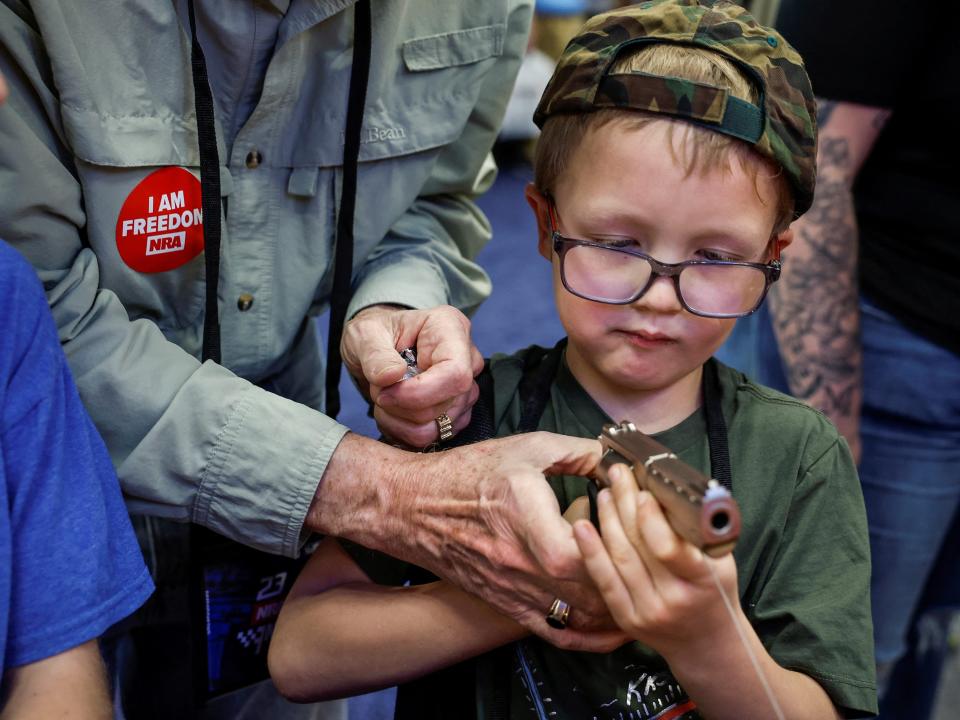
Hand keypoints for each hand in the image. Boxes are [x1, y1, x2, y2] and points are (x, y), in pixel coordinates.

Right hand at [311, 432, 628, 651]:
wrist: (415, 507)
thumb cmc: (467, 474)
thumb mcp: (525, 447)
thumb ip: (575, 450)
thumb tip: (613, 460)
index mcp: (524, 515)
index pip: (577, 552)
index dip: (613, 545)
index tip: (635, 527)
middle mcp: (519, 559)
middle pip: (586, 589)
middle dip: (625, 577)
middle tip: (652, 562)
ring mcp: (513, 587)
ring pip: (578, 616)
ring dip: (614, 608)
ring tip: (643, 593)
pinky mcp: (508, 603)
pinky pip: (555, 633)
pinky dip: (589, 636)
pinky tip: (611, 629)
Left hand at [340, 304, 482, 446]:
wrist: (376, 349)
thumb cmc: (375, 335)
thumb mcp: (364, 335)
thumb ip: (375, 354)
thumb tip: (393, 376)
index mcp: (450, 329)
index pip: (455, 373)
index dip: (420, 393)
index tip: (386, 393)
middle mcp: (467, 359)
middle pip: (447, 404)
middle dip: (402, 407)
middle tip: (378, 390)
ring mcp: (465, 388)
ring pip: (440, 426)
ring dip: (401, 422)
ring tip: (384, 398)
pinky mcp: (456, 412)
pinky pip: (434, 437)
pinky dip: (405, 432)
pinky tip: (393, 413)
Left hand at [573, 463, 737, 659]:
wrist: (705, 642)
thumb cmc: (715, 592)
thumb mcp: (720, 561)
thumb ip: (696, 533)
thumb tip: (665, 490)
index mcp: (702, 581)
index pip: (669, 547)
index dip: (651, 518)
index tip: (641, 491)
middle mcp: (672, 599)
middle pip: (639, 546)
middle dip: (625, 504)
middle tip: (617, 475)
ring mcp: (646, 611)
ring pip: (620, 558)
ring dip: (608, 519)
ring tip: (606, 492)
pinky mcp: (626, 617)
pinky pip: (604, 580)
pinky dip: (591, 551)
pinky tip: (582, 527)